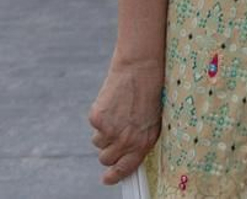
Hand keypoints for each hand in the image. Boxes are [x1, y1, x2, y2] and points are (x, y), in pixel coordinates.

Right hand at [90, 59, 163, 184]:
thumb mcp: (153, 120)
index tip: (107, 179)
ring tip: (117, 112)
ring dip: (104, 132)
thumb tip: (128, 153)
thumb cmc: (150, 91)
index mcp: (144, 142)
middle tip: (114, 135)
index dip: (114, 176)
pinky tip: (112, 103)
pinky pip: (93, 126)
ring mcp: (110, 130)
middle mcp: (126, 140)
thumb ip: (141, 138)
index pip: (125, 169)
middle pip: (106, 158)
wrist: (141, 67)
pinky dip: (99, 117)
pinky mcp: (97, 118)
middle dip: (108, 150)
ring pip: (98, 142)